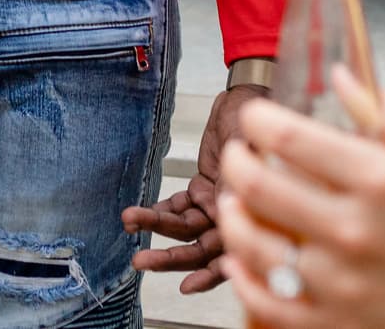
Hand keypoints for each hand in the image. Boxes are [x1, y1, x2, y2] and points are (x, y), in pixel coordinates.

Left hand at [126, 83, 268, 293]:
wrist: (246, 98)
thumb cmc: (255, 125)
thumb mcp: (249, 152)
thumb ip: (236, 186)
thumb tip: (222, 214)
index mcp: (254, 214)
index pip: (230, 255)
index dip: (210, 275)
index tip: (185, 285)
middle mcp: (234, 215)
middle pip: (200, 247)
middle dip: (170, 256)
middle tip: (140, 260)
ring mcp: (216, 203)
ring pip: (184, 227)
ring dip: (155, 225)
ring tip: (129, 221)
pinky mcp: (201, 188)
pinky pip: (178, 207)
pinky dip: (159, 210)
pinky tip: (140, 213)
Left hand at [213, 68, 384, 328]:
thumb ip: (383, 111)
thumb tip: (342, 76)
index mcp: (381, 179)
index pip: (288, 137)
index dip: (257, 119)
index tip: (256, 116)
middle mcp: (355, 230)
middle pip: (258, 186)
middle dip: (237, 160)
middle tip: (240, 152)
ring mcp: (344, 284)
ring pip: (253, 245)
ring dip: (233, 215)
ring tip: (237, 200)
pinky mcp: (342, 324)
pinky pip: (269, 303)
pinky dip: (246, 279)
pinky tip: (245, 259)